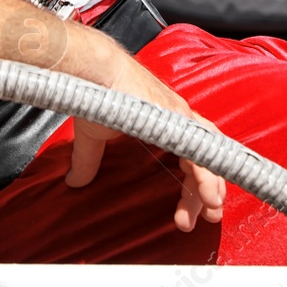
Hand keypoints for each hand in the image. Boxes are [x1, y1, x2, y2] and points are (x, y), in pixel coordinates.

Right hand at [65, 54, 226, 232]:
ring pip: (210, 157)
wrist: (96, 70)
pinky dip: (209, 177)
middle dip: (207, 191)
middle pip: (206, 159)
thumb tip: (74, 181)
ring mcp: (181, 118)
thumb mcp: (94, 136)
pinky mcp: (178, 120)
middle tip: (208, 216)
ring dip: (213, 187)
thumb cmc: (98, 91)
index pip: (190, 156)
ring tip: (212, 212)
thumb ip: (88, 161)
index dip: (193, 183)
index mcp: (166, 121)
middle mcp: (180, 119)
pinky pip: (202, 153)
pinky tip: (210, 197)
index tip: (187, 209)